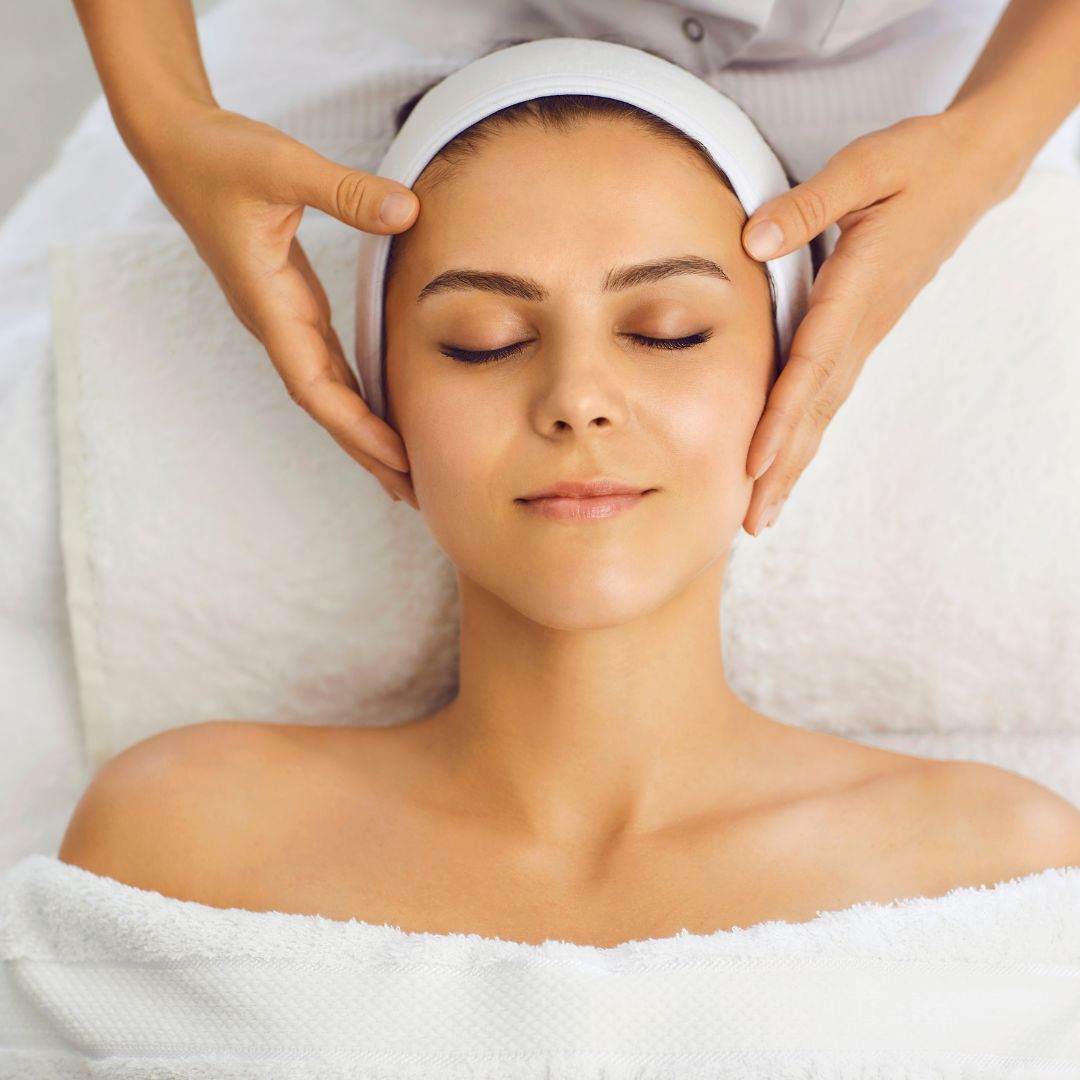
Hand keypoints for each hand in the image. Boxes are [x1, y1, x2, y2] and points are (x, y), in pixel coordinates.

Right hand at [130, 102, 419, 504]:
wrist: (178, 147)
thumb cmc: (220, 156)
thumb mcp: (282, 164)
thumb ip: (345, 190)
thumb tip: (408, 210)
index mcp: (268, 304)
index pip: (314, 385)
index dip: (355, 425)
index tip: (398, 459)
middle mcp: (276, 322)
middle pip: (325, 405)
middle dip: (366, 450)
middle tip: (415, 492)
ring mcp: (284, 317)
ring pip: (327, 390)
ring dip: (363, 431)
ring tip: (405, 470)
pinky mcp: (294, 303)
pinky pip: (330, 363)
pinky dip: (356, 394)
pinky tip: (382, 412)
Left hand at [739, 110, 1017, 535]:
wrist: (972, 168)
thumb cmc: (917, 163)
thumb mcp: (864, 166)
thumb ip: (807, 206)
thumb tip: (751, 241)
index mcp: (856, 292)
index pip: (811, 367)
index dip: (780, 418)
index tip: (753, 465)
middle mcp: (861, 325)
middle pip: (816, 409)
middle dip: (783, 469)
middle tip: (752, 524)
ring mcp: (865, 334)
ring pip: (823, 409)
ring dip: (793, 463)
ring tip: (764, 513)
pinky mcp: (863, 331)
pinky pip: (829, 392)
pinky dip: (805, 431)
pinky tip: (787, 459)